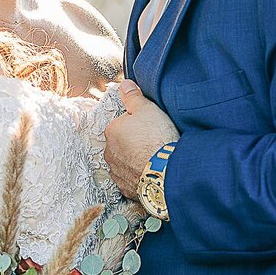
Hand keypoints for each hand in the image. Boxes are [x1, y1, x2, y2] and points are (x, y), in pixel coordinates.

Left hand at [104, 80, 180, 198]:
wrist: (166, 173)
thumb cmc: (157, 139)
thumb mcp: (147, 109)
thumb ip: (133, 97)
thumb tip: (124, 85)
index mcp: (111, 131)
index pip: (123, 123)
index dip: (139, 124)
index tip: (151, 128)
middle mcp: (109, 152)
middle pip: (123, 143)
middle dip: (134, 143)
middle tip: (154, 143)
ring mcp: (117, 172)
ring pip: (125, 162)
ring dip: (136, 161)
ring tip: (154, 159)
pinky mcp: (126, 189)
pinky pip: (131, 179)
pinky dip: (139, 176)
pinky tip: (151, 173)